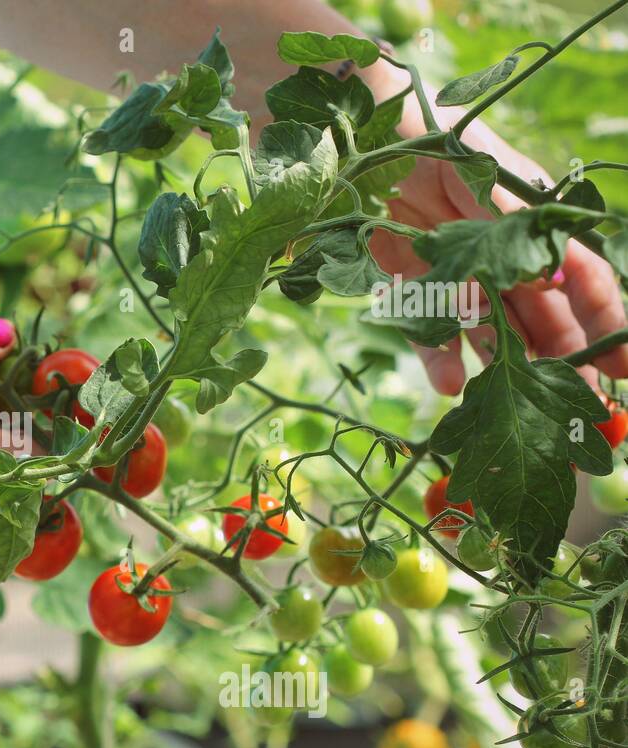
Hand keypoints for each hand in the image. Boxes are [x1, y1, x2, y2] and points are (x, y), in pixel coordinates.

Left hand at [361, 64, 627, 394]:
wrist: (354, 131)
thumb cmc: (426, 134)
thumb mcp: (476, 169)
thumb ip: (512, 220)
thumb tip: (557, 273)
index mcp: (530, 218)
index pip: (582, 274)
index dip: (606, 318)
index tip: (625, 364)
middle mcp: (499, 250)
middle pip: (541, 314)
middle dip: (564, 358)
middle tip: (581, 405)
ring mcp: (455, 270)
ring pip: (491, 329)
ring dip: (506, 368)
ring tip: (518, 408)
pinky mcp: (407, 282)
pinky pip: (428, 327)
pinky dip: (439, 356)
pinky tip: (449, 386)